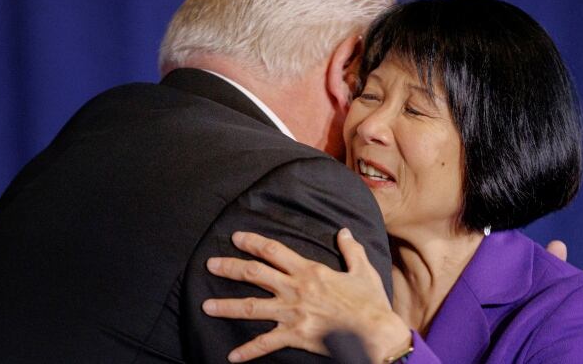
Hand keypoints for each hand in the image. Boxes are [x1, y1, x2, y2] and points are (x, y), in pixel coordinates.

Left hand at [202, 229, 411, 362]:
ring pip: (252, 307)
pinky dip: (247, 352)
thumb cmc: (370, 302)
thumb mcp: (363, 270)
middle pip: (254, 274)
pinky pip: (266, 344)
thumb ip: (350, 249)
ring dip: (227, 306)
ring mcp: (292, 314)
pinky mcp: (294, 336)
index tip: (236, 238)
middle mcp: (295, 289)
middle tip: (210, 264)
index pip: (273, 251)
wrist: (375, 333)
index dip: (252, 243)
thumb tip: (344, 231)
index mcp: (309, 271)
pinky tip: (231, 357)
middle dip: (230, 268)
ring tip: (206, 306)